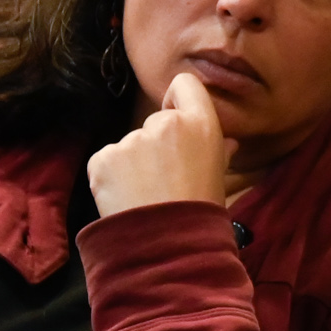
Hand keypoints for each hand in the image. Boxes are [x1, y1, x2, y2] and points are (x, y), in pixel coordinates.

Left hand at [88, 73, 232, 213]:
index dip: (180, 99)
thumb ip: (218, 151)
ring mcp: (131, 140)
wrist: (168, 246)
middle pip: (156, 120)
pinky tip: (126, 197)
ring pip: (131, 144)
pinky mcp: (103, 157)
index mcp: (201, 125)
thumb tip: (226, 143)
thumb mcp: (218, 178)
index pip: (185, 85)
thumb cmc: (201, 212)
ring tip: (146, 194)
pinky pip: (108, 160)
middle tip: (166, 178)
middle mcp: (165, 123)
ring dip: (135, 163)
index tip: (179, 121)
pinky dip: (113, 176)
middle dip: (158, 143)